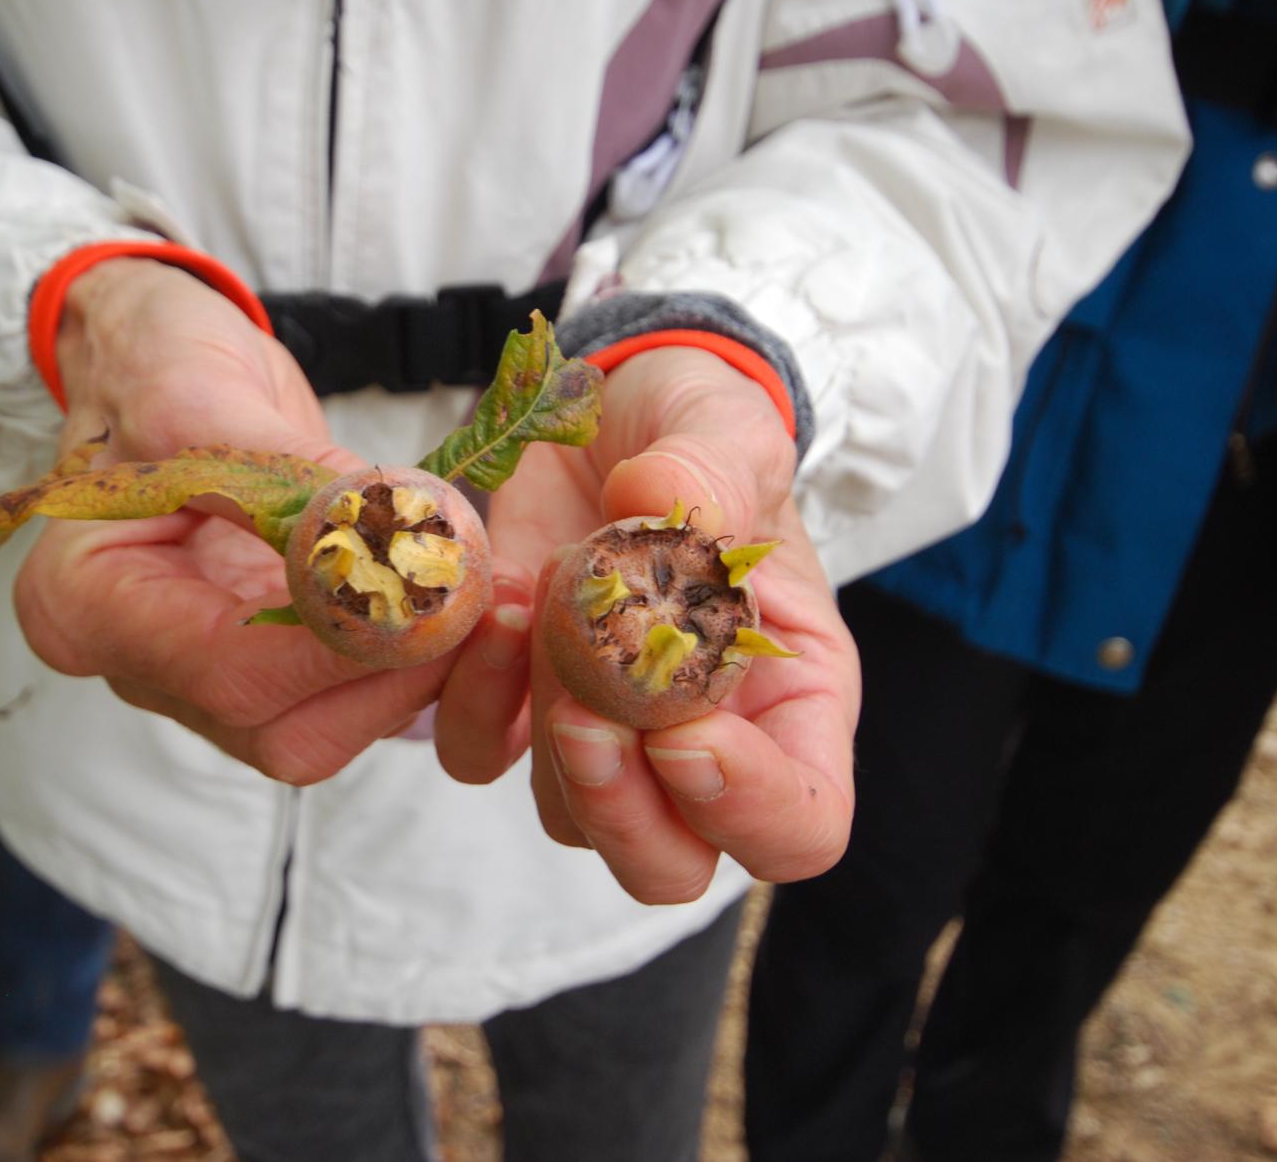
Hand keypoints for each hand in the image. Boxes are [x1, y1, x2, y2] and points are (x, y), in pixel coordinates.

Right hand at [12, 258, 458, 783]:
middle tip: (475, 596)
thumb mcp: (202, 395)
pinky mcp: (265, 673)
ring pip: (329, 732)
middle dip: (391, 675)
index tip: (434, 590)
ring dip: (414, 673)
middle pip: (284, 734)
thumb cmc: (156, 368)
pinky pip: (346, 703)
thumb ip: (288, 474)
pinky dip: (410, 663)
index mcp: (85, 608)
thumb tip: (390, 532)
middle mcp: (140, 669)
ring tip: (474, 589)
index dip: (343, 644)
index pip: (230, 671)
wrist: (160, 367)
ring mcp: (202, 682)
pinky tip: (451, 601)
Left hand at [437, 346, 859, 903]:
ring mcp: (611, 731)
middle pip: (673, 864)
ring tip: (538, 616)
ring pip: (572, 820)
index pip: (802, 825)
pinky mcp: (526, 699)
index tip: (682, 732)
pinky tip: (494, 611)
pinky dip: (474, 702)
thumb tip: (659, 502)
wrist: (619, 411)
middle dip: (622, 814)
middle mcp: (707, 738)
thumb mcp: (726, 429)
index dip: (747, 809)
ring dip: (546, 739)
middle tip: (583, 717)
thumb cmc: (699, 431)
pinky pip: (484, 754)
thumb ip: (712, 468)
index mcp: (794, 697)